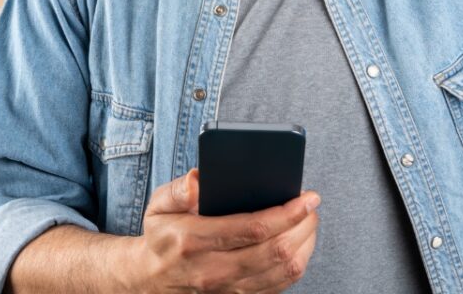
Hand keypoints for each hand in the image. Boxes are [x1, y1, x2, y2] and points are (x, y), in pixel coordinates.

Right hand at [130, 168, 321, 292]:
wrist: (151, 279)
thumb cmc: (162, 235)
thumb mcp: (158, 205)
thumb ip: (178, 190)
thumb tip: (200, 180)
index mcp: (193, 241)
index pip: (252, 229)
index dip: (286, 213)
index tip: (306, 197)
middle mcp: (212, 270)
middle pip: (275, 252)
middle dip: (302, 225)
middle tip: (312, 205)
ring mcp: (227, 289)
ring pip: (283, 272)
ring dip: (305, 244)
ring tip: (309, 220)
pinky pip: (279, 286)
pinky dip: (297, 263)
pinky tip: (300, 242)